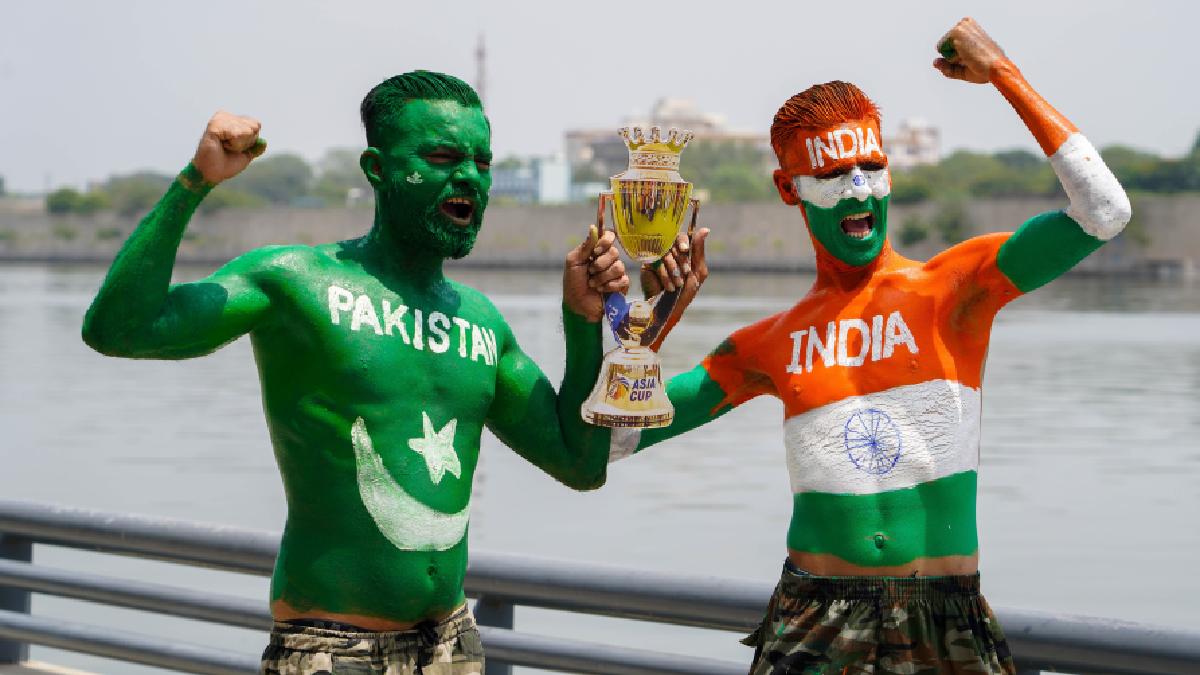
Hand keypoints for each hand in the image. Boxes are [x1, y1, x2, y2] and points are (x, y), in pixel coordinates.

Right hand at [192, 111, 266, 183]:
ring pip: (246, 131)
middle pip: (254, 126)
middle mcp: (226, 116)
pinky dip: (233, 145)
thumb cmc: (225, 164)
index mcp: (232, 120)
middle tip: (229, 148)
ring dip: (238, 145)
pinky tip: (221, 145)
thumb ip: (255, 148)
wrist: (212, 174)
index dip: (251, 140)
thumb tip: (264, 142)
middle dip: (246, 142)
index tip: (236, 148)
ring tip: (224, 147)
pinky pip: (236, 134)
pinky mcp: (214, 125)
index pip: (256, 124)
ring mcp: (219, 119)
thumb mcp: (245, 156)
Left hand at [563, 225, 627, 321]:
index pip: (609, 236)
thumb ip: (585, 246)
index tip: (596, 251)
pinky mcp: (621, 285)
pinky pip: (623, 280)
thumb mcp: (573, 262)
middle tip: (590, 272)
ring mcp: (615, 272)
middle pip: (614, 252)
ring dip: (603, 277)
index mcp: (596, 251)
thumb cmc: (573, 284)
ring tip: (593, 284)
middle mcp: (607, 259)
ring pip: (619, 266)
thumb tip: (593, 228)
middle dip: (600, 264)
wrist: (577, 305)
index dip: (606, 241)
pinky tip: (601, 290)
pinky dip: (610, 286)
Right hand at [641, 228, 708, 349]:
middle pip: (672, 243)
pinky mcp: (647, 264)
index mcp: (681, 251)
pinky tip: (668, 286)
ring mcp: (657, 257)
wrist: (669, 308)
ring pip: (664, 253)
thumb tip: (705, 229)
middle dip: (680, 259)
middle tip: (684, 272)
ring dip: (673, 269)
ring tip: (677, 284)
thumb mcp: (697, 272)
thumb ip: (699, 251)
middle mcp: (668, 251)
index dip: (682, 241)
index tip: (685, 249)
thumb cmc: (685, 293)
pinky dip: (664, 274)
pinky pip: (656, 261)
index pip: (681, 236)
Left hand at [933, 17, 1005, 83]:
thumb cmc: (985, 69)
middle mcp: (965, 23)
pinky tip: (966, 56)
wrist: (996, 68)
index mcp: (970, 27)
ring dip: (953, 58)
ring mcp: (961, 26)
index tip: (974, 57)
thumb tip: (934, 62)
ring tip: (970, 57)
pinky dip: (950, 57)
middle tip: (972, 59)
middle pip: (944, 46)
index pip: (949, 45)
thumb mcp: (963, 69)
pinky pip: (941, 49)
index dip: (957, 57)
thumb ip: (947, 66)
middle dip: (953, 57)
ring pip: (942, 48)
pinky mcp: (957, 31)